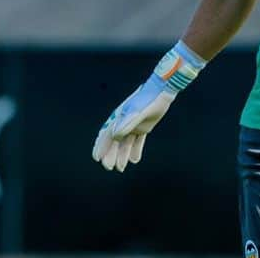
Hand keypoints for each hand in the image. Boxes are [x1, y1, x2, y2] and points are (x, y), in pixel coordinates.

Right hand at [91, 41, 205, 171]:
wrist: (162, 91)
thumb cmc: (149, 99)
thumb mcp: (139, 112)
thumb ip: (127, 123)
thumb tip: (115, 135)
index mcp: (120, 117)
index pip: (107, 134)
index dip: (101, 146)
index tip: (97, 158)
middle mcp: (124, 121)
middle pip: (115, 141)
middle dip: (110, 154)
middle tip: (109, 167)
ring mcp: (133, 124)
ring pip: (125, 142)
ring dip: (122, 154)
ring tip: (120, 168)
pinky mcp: (143, 127)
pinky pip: (137, 141)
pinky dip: (135, 150)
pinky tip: (134, 160)